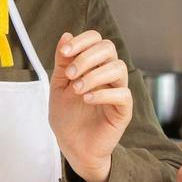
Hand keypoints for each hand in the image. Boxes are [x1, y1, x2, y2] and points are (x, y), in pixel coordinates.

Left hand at [49, 31, 130, 181]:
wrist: (73, 146)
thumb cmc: (67, 116)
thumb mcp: (58, 86)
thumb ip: (63, 62)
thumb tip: (67, 35)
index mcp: (93, 65)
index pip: (96, 40)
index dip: (82, 41)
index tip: (63, 54)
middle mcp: (108, 74)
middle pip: (109, 48)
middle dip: (87, 57)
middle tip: (70, 74)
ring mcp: (117, 91)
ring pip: (118, 68)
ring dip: (94, 75)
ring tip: (77, 89)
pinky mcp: (123, 110)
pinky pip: (123, 94)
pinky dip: (103, 93)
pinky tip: (87, 99)